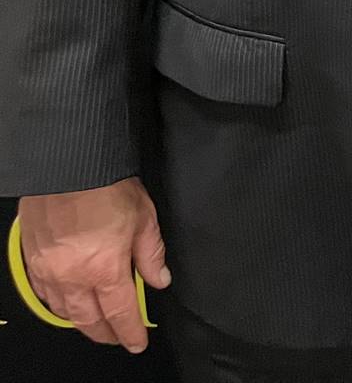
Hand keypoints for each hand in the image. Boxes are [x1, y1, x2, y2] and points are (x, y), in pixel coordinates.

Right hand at [17, 179, 169, 351]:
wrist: (68, 166)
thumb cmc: (106, 187)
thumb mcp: (144, 218)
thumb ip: (152, 254)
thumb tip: (160, 279)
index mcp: (104, 268)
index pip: (120, 313)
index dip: (130, 332)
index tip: (137, 343)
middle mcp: (72, 276)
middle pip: (88, 319)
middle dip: (105, 333)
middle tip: (117, 337)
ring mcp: (48, 270)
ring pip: (63, 311)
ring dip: (81, 321)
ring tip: (95, 324)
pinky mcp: (33, 260)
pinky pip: (44, 294)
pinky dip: (58, 304)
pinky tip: (67, 303)